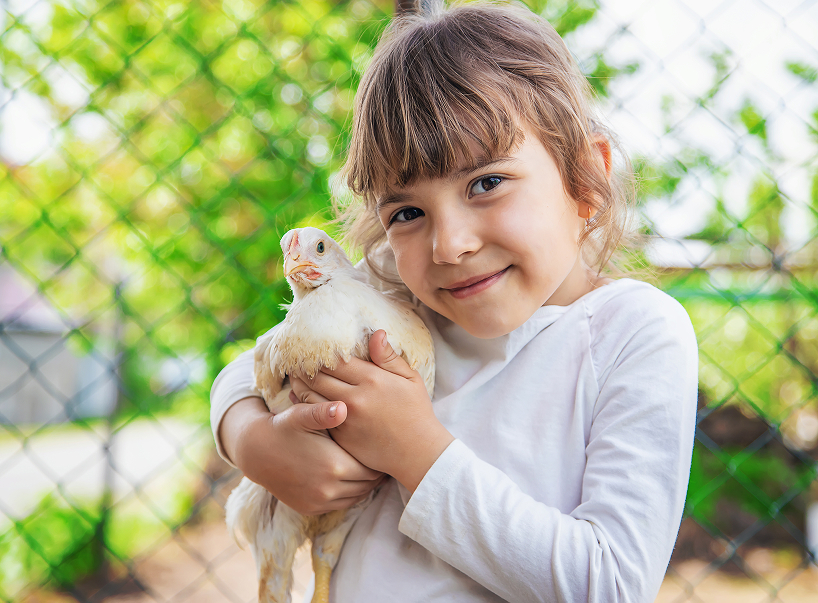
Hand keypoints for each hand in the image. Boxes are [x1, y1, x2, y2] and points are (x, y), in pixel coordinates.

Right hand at [219, 396, 384, 514]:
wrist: (255, 451)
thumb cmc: (283, 427)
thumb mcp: (301, 414)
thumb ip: (322, 411)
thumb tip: (342, 407)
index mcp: (334, 466)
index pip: (372, 469)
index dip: (378, 458)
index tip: (383, 447)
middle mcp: (328, 490)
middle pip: (367, 485)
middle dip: (375, 472)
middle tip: (380, 457)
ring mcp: (319, 503)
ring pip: (356, 497)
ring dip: (363, 484)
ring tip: (368, 466)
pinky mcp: (310, 509)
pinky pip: (341, 504)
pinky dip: (349, 493)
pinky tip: (351, 478)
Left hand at [291, 330, 453, 492]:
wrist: (418, 453)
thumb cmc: (416, 412)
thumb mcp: (410, 379)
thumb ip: (389, 357)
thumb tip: (377, 333)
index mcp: (372, 380)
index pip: (335, 360)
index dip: (319, 352)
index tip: (311, 348)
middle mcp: (355, 398)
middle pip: (318, 376)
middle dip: (304, 366)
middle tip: (294, 360)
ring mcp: (345, 418)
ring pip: (311, 396)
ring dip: (299, 384)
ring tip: (294, 376)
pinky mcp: (340, 436)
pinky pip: (315, 417)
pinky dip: (304, 405)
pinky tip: (300, 398)